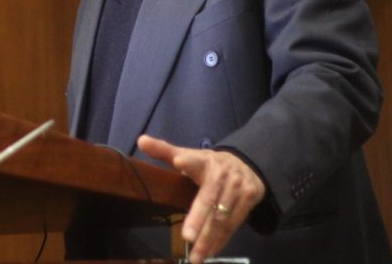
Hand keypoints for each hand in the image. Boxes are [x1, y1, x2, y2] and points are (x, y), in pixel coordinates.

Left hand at [137, 134, 264, 263]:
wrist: (249, 164)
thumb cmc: (210, 164)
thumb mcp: (190, 154)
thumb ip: (164, 150)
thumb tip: (141, 140)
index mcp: (204, 162)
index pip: (194, 161)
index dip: (187, 162)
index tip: (179, 162)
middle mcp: (223, 175)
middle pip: (209, 200)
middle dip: (198, 219)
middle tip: (187, 237)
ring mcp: (238, 188)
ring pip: (222, 217)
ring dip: (209, 239)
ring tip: (195, 257)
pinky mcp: (249, 200)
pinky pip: (233, 225)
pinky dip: (221, 240)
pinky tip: (210, 252)